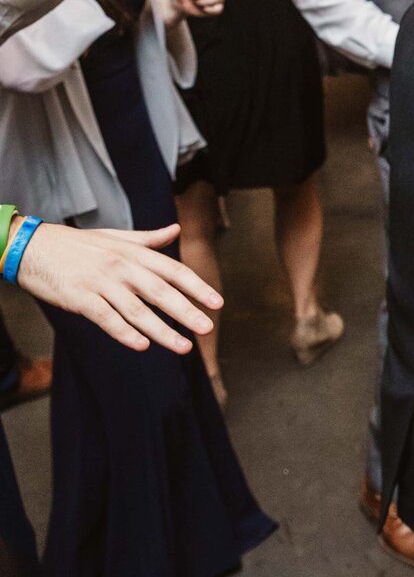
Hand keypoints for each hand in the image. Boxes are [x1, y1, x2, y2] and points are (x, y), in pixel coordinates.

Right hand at [13, 220, 221, 352]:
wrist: (33, 246)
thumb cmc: (77, 245)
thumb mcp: (115, 237)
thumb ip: (147, 239)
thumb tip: (175, 229)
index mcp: (133, 252)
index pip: (172, 270)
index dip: (196, 286)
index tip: (217, 303)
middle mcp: (121, 266)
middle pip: (160, 292)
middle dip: (186, 311)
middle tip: (207, 328)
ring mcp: (101, 283)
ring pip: (137, 310)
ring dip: (162, 331)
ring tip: (183, 347)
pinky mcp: (80, 298)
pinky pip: (106, 319)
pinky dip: (124, 333)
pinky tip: (142, 346)